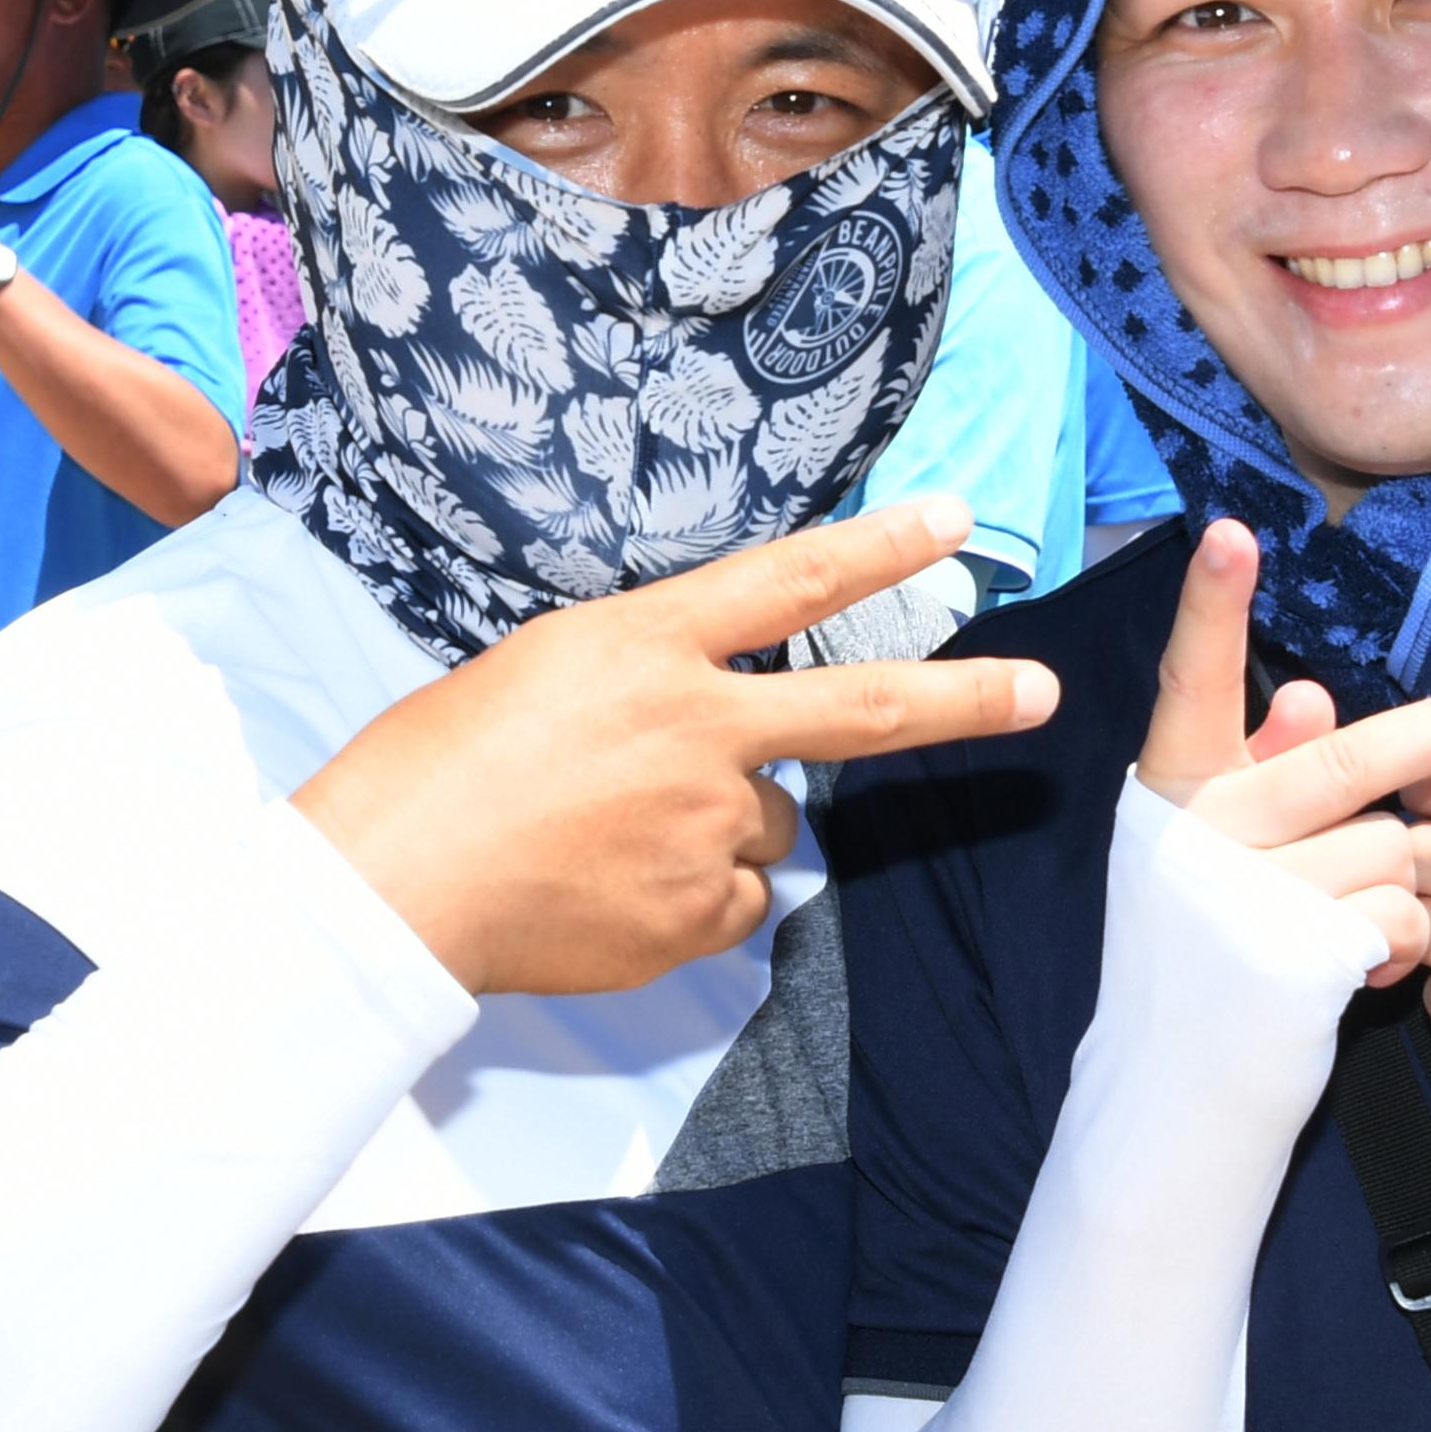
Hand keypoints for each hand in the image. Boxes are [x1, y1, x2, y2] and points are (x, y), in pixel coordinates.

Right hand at [296, 497, 1060, 996]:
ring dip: (721, 822)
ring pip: (770, 819)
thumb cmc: (439, 764)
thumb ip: (650, 678)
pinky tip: (617, 888)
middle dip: (964, 699)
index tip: (957, 518)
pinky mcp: (701, 913)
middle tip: (1038, 695)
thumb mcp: (545, 668)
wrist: (391, 884)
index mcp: (647, 646)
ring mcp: (707, 825)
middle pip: (861, 709)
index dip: (881, 547)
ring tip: (616, 832)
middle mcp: (698, 728)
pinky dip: (697, 895)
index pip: (789, 581)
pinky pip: (739, 897)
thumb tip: (713, 720)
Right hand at [1133, 520, 1430, 988]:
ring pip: (1392, 849)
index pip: (1192, 679)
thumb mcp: (1213, 848)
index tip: (1233, 531)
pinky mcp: (1295, 956)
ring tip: (1333, 924)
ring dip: (1391, 886)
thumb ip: (1260, 765)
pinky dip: (1395, 945)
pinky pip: (1400, 919)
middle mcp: (1202, 829)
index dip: (1211, 605)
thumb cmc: (1204, 949)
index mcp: (1172, 786)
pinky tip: (1344, 968)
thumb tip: (1319, 699)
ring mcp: (1245, 894)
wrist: (1178, 1084)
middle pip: (1351, 761)